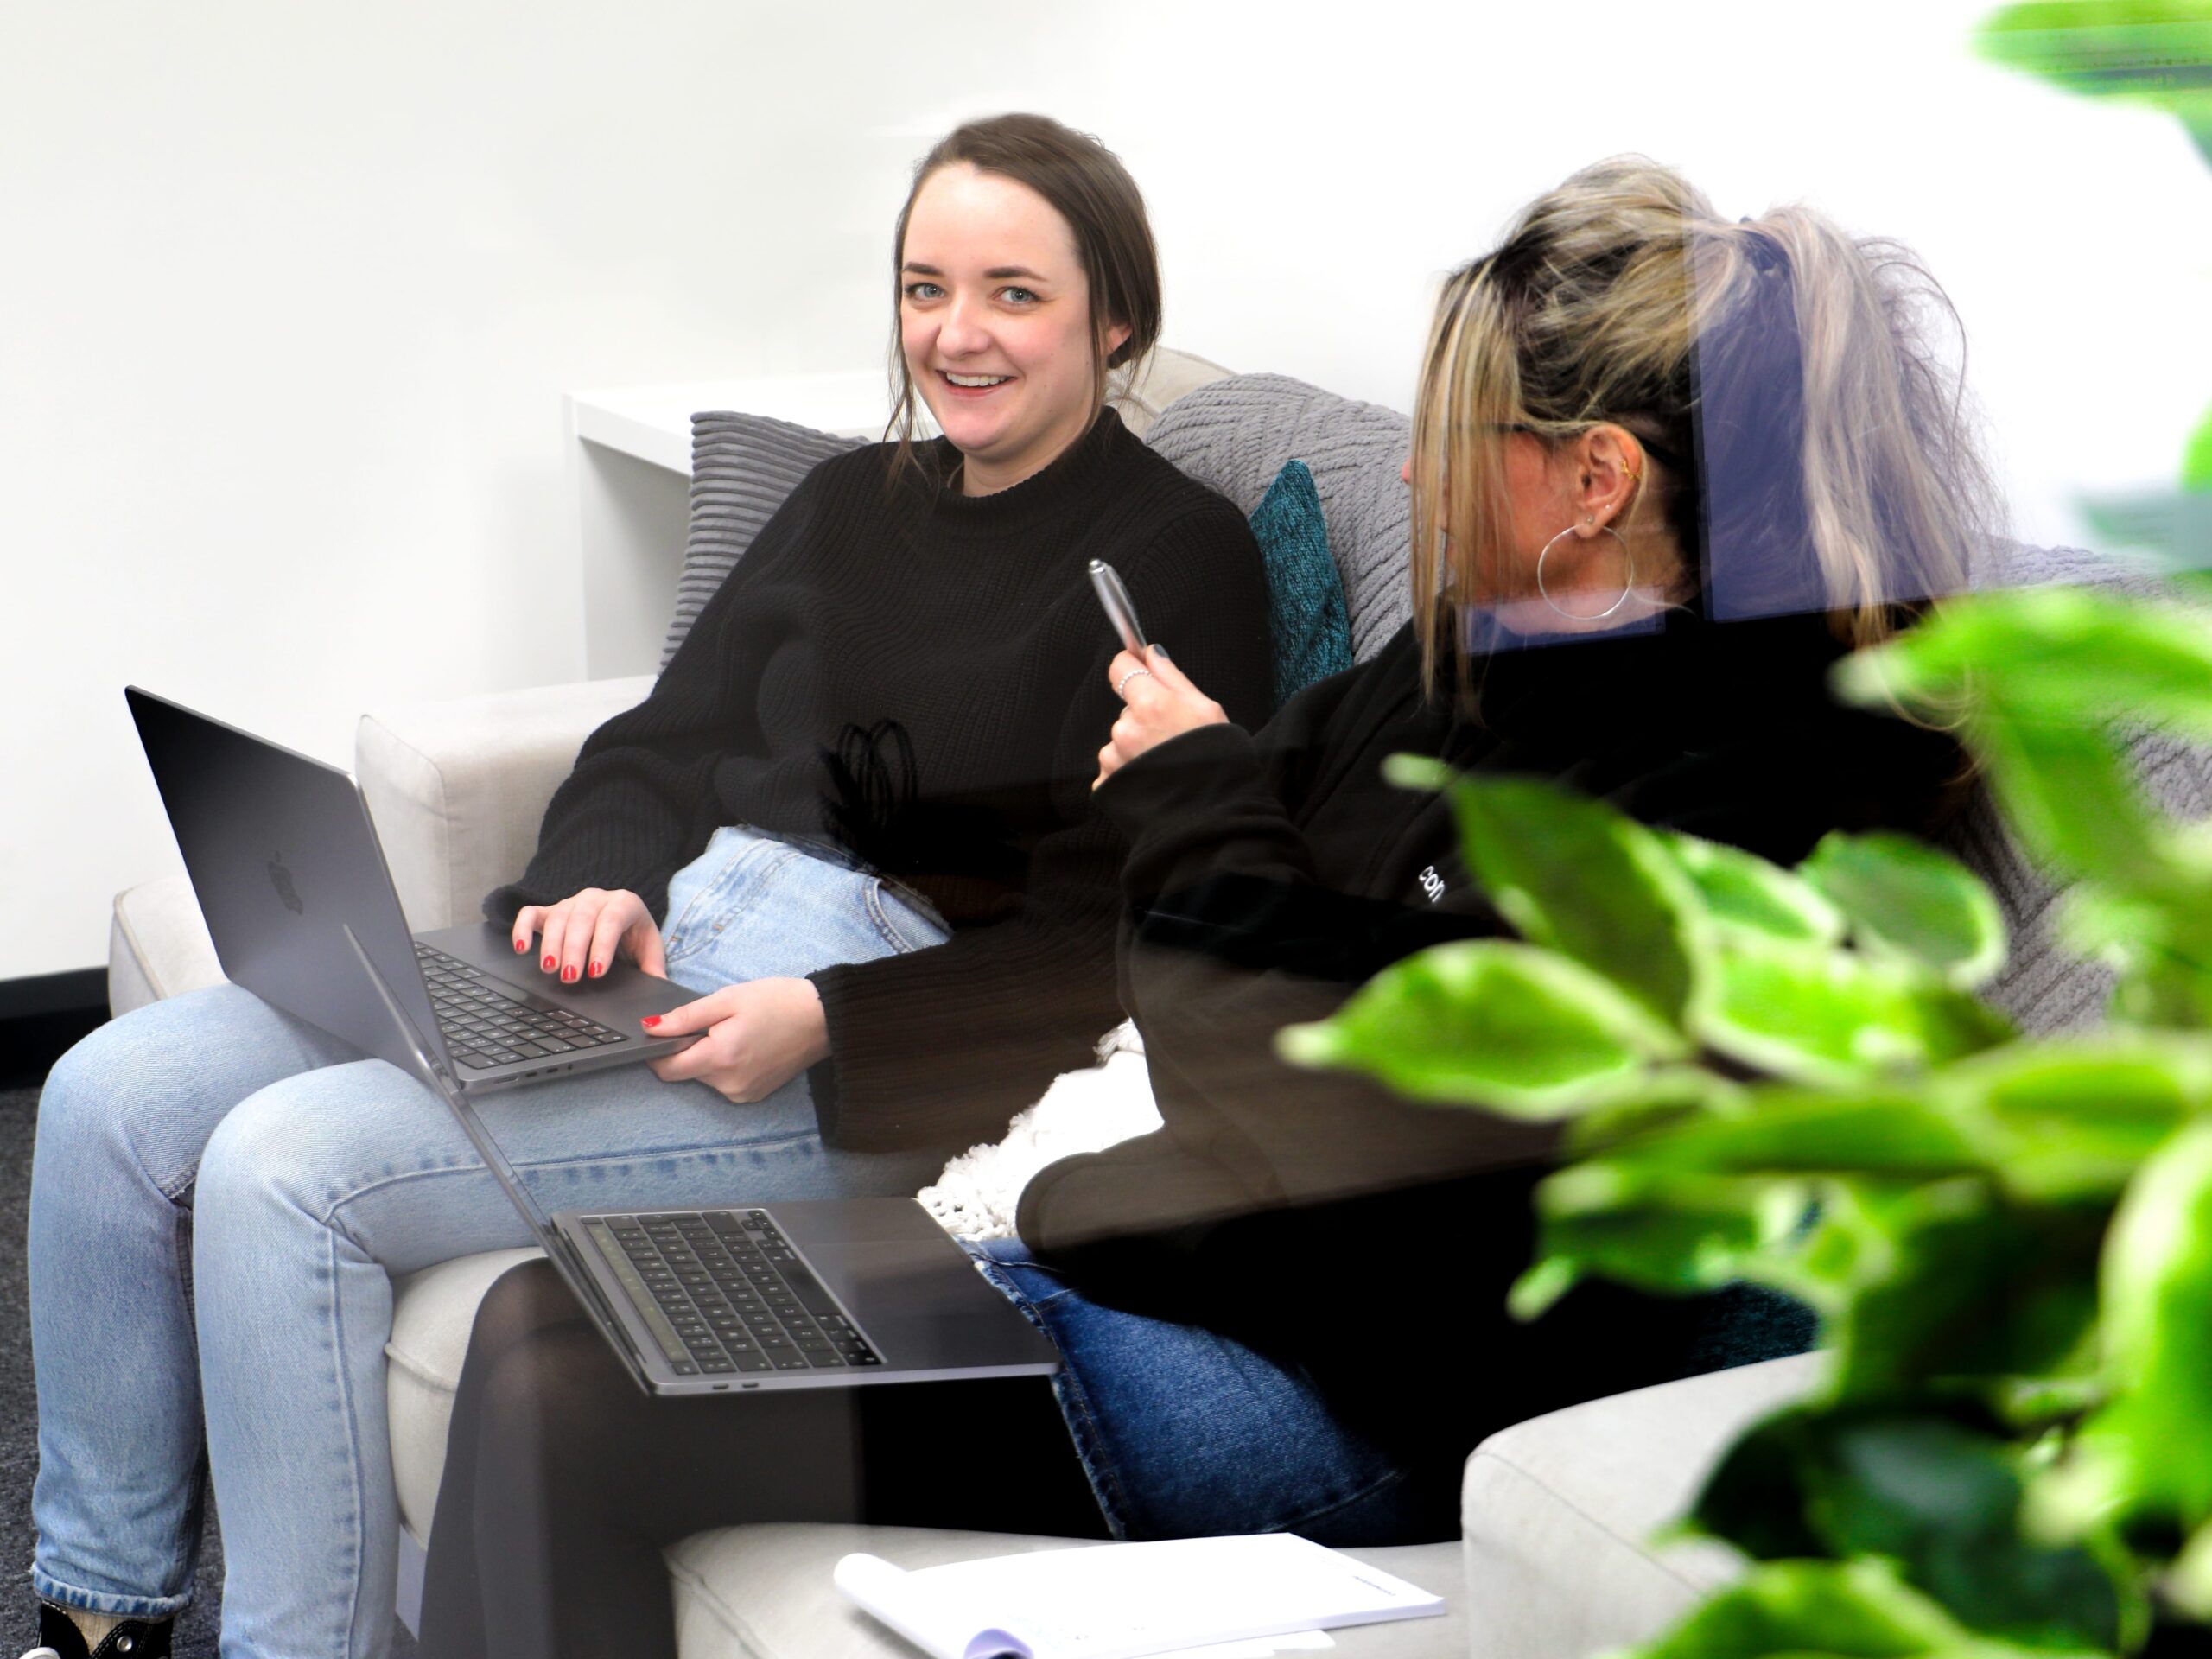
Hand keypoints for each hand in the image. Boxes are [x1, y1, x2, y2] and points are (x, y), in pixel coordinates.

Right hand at [511, 888, 666, 983]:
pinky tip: (521, 948)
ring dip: (551, 943)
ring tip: (549, 968)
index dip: (603, 945)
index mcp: (625, 903)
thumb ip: (654, 971)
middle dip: (574, 949)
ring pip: (558, 916)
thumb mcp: (650, 951)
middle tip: (570, 977)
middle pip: (582, 919)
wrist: (624, 918)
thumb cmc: (635, 937)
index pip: (612, 920)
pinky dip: (523, 927)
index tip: (596, 971)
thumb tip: (660, 995)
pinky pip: (531, 912)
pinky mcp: (551, 910)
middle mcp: (596, 899)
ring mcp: (572, 903)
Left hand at [645, 978, 830, 1103]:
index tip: (664, 1033)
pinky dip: (725, 1066)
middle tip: (713, 1023)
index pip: (667, 1069)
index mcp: (720, 1058)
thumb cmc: (778, 1001)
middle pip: (686, 1072)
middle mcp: (729, 1084)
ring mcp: (742, 1093)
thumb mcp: (728, 999)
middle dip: (688, 1050)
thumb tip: (651, 1027)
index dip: (657, 1052)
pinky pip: (724, 1082)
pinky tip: (745, 1046)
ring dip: (707, 1058)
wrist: (823, 1018)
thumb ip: (686, 1016)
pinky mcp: (753, 1096)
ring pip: (704, 1077)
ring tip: (733, 1033)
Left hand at [1094, 645, 1226, 788]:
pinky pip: (1113, 766)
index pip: (1121, 667)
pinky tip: (1152, 780)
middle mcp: (1126, 728)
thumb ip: (1172, 677)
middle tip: (1172, 738)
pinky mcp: (1106, 783)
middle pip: (1127, 709)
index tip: (1140, 673)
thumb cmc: (1215, 762)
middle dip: (1144, 717)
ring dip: (1135, 747)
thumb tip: (1152, 653)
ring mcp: (1113, 758)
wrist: (1210, 816)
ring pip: (1120, 738)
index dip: (1132, 668)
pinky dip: (1128, 771)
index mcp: (1150, 704)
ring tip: (1164, 764)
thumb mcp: (1207, 710)